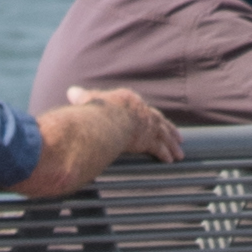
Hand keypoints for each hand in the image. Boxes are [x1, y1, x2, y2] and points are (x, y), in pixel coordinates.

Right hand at [33, 85, 175, 187]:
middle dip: (168, 129)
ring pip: (164, 135)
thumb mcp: (87, 100)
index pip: (141, 108)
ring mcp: (147, 125)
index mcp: (128, 100)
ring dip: (172, 143)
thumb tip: (71, 91)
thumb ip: (82, 97)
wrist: (104, 120)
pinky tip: (171, 160)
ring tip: (179, 152)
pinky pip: (159, 148)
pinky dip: (165, 153)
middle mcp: (141, 111)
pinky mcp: (148, 139)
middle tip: (178, 136)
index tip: (154, 119)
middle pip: (158, 120)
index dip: (149, 115)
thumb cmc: (94, 111)